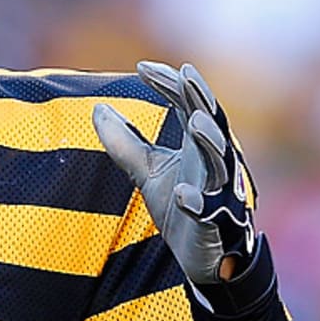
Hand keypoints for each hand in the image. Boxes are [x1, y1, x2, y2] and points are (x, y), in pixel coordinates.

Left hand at [92, 61, 256, 284]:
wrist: (200, 254)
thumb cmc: (180, 203)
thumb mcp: (147, 170)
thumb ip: (125, 142)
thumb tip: (98, 108)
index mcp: (199, 145)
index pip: (190, 104)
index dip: (170, 84)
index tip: (143, 67)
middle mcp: (215, 162)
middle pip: (213, 123)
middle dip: (202, 98)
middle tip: (187, 74)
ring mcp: (220, 192)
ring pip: (222, 162)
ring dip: (210, 142)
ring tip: (195, 122)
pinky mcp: (217, 223)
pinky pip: (211, 211)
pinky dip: (198, 202)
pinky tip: (184, 193)